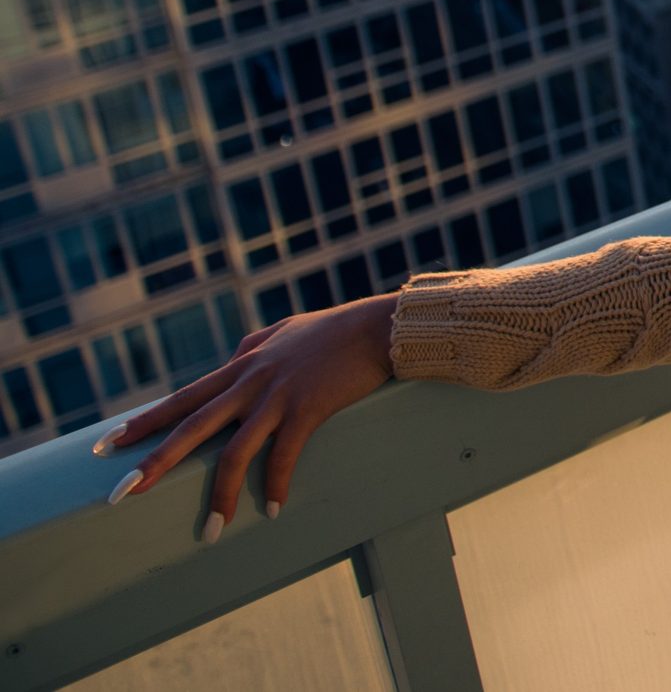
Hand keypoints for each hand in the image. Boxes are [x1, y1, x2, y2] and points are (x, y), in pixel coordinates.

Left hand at [92, 293, 397, 540]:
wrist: (376, 327)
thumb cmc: (334, 330)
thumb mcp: (282, 333)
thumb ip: (251, 348)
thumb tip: (232, 360)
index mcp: (240, 365)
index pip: (182, 398)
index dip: (144, 421)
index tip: (107, 444)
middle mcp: (250, 382)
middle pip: (192, 427)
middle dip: (154, 461)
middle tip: (121, 492)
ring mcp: (277, 396)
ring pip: (235, 451)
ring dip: (222, 495)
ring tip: (211, 531)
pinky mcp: (307, 409)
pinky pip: (284, 456)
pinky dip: (277, 486)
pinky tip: (274, 510)